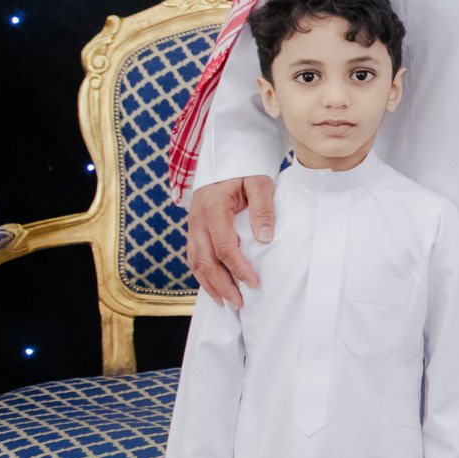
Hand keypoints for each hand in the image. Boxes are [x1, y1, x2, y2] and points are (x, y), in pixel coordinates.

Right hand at [186, 175, 272, 308]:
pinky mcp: (194, 227)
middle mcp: (197, 219)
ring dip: (209, 284)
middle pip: (206, 261)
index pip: (224, 247)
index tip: (253, 283)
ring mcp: (193, 224)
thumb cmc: (245, 167)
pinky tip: (213, 285)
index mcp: (213, 209)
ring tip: (225, 302)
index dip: (238, 268)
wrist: (225, 154)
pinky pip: (193, 255)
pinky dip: (201, 273)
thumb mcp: (259, 181)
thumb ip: (263, 208)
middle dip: (222, 285)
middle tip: (238, 303)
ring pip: (195, 261)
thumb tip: (265, 239)